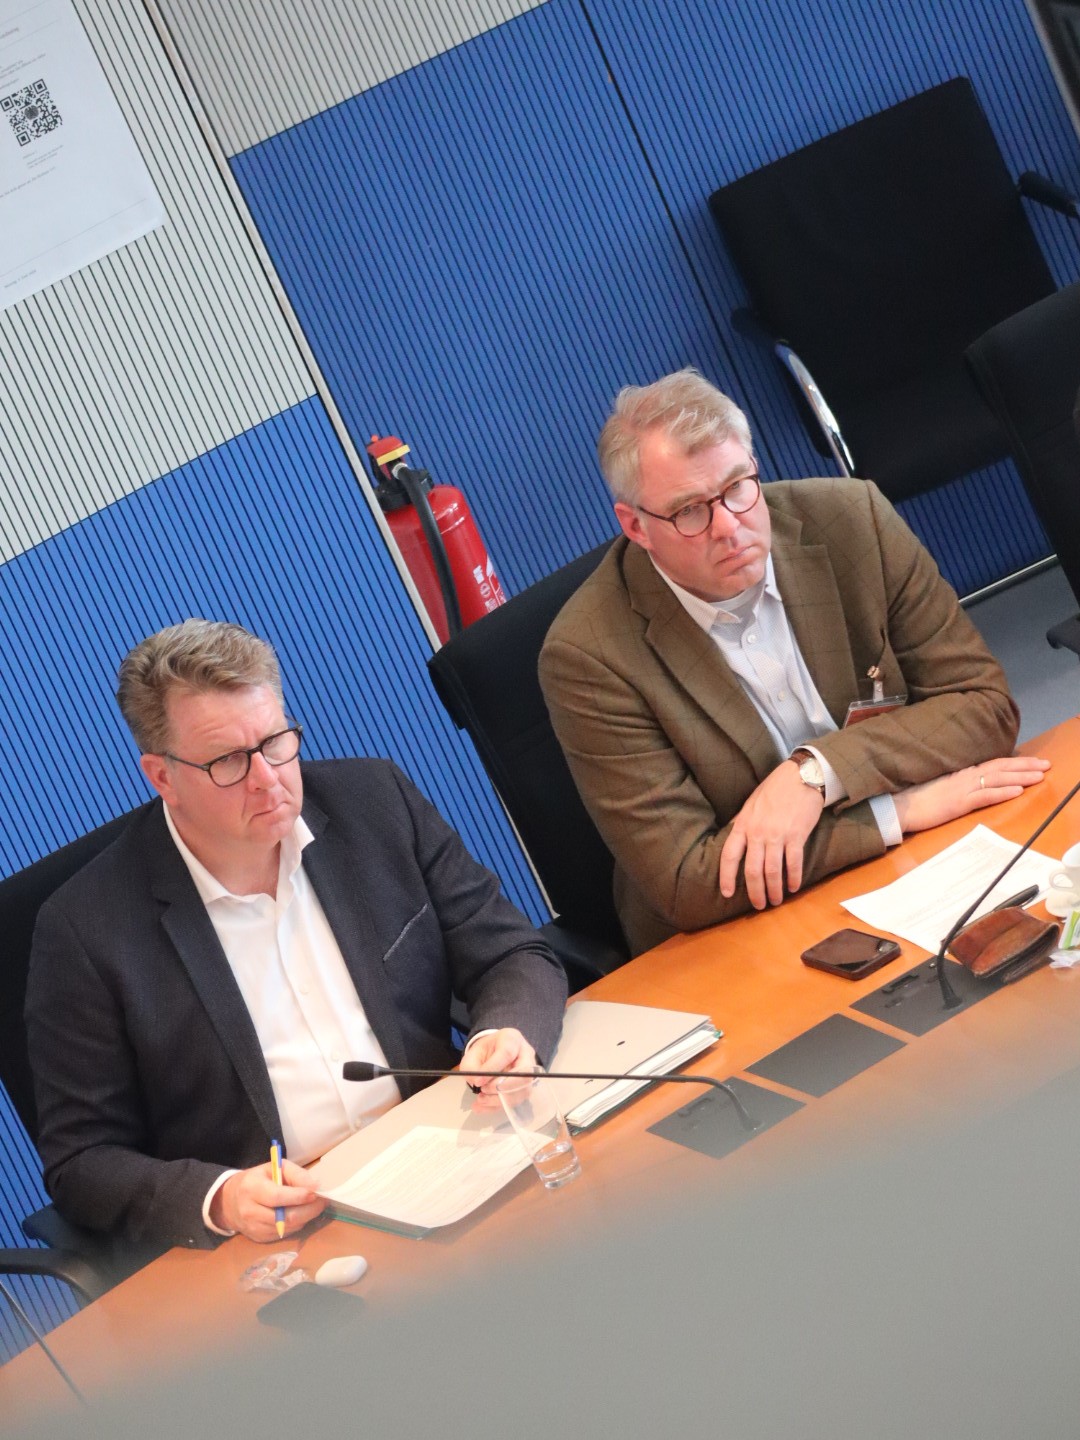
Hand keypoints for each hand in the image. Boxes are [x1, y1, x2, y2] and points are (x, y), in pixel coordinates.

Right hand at [209, 1157, 325, 1241]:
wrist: (230, 1201)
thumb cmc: (257, 1180)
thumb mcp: (273, 1168)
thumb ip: (295, 1174)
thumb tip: (315, 1185)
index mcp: (251, 1188)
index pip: (277, 1197)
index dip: (299, 1196)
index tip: (316, 1192)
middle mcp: (250, 1211)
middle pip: (285, 1217)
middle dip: (309, 1210)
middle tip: (323, 1201)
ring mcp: (253, 1228)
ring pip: (288, 1227)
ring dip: (306, 1217)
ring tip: (314, 1206)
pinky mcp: (259, 1238)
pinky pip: (285, 1234)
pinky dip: (296, 1224)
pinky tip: (300, 1214)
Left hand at [462, 1027, 537, 1111]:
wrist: (494, 1054)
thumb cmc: (485, 1052)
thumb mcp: (472, 1054)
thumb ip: (470, 1067)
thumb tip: (476, 1082)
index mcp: (512, 1039)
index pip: (507, 1053)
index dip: (493, 1069)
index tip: (477, 1082)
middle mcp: (526, 1055)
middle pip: (522, 1075)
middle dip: (499, 1087)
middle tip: (482, 1091)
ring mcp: (530, 1072)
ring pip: (522, 1091)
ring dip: (499, 1100)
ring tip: (480, 1100)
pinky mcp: (526, 1087)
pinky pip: (517, 1100)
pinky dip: (498, 1106)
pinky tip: (483, 1107)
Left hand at [719, 760, 824, 908]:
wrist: (800, 776)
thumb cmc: (775, 789)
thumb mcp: (750, 804)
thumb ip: (742, 823)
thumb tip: (732, 838)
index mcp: (743, 824)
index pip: (729, 856)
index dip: (727, 877)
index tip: (727, 893)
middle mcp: (757, 832)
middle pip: (752, 870)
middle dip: (755, 892)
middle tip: (759, 905)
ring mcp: (777, 834)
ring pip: (772, 871)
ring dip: (774, 890)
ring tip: (776, 901)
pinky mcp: (796, 835)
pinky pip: (793, 863)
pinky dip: (793, 878)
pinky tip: (794, 887)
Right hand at [893, 755, 1049, 833]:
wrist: (896, 806)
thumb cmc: (912, 797)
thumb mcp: (937, 785)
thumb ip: (955, 781)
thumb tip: (972, 780)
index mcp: (958, 772)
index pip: (991, 764)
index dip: (1013, 762)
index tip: (1031, 761)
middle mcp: (963, 776)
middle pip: (999, 768)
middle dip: (1024, 766)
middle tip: (1046, 765)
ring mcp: (961, 789)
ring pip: (997, 779)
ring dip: (1021, 776)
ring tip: (1040, 775)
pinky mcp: (957, 803)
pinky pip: (985, 796)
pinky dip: (1002, 792)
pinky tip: (1018, 791)